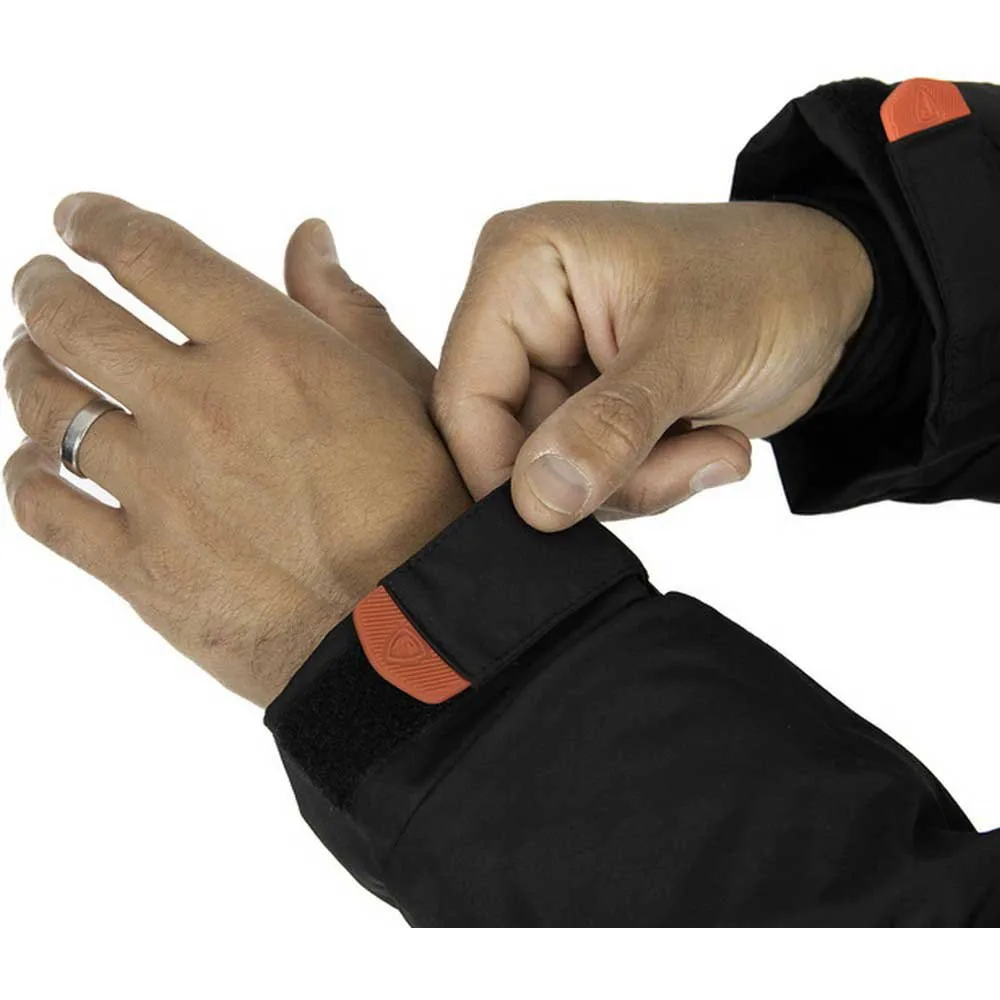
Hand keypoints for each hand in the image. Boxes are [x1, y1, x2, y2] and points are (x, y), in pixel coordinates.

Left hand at [4, 195, 470, 705]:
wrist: (412, 637)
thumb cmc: (425, 511)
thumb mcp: (405, 390)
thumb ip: (345, 307)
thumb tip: (307, 239)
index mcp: (269, 347)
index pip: (148, 254)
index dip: (97, 223)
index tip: (78, 219)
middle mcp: (199, 405)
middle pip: (73, 320)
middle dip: (44, 289)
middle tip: (40, 284)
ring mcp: (160, 489)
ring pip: (46, 406)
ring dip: (28, 370)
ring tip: (33, 362)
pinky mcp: (141, 567)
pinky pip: (44, 507)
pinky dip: (29, 474)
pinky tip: (40, 463)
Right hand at [433, 201, 873, 529]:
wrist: (832, 297)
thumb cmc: (768, 283)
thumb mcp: (689, 349)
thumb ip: (609, 426)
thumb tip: (536, 500)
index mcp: (522, 271)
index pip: (467, 397)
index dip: (504, 472)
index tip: (563, 517)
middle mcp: (523, 319)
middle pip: (509, 447)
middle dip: (598, 478)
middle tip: (680, 463)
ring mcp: (556, 369)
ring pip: (553, 477)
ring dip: (637, 483)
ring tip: (708, 445)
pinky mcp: (589, 410)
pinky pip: (591, 482)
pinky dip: (651, 482)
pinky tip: (707, 443)